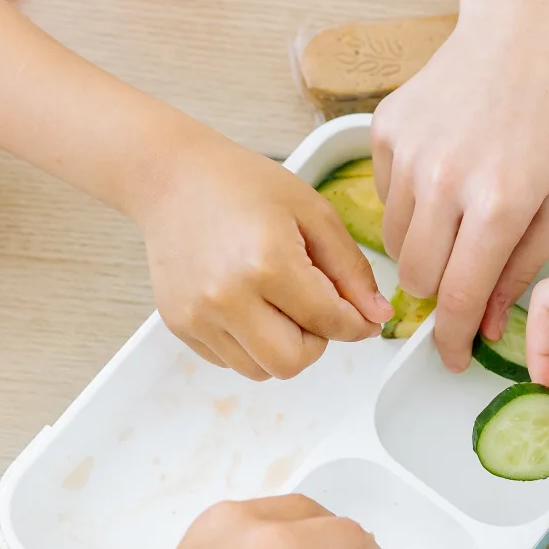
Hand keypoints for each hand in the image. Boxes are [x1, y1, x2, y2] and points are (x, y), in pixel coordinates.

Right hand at [133, 141, 388, 380]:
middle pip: (292, 363)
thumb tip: (377, 315)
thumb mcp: (312, 212)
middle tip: (312, 308)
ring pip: (260, 371)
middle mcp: (228, 297)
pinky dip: (248, 344)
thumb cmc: (241, 185)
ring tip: (276, 302)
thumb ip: (350, 268)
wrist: (172, 178)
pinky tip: (246, 302)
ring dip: (280, 347)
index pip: (329, 323)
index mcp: (268, 263)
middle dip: (315, 342)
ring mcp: (198, 315)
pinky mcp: (180, 324)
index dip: (356, 324)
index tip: (361, 318)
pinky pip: (229, 361)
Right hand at [373, 0, 548, 371]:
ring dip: (422, 247)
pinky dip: (408, 201)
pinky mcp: (385, 130)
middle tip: (460, 278)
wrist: (524, 30)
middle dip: (436, 293)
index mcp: (499, 202)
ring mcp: (408, 152)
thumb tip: (484, 322)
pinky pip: (383, 195)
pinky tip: (443, 172)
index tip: (448, 358)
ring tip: (458, 216)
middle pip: (416, 277)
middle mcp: (445, 180)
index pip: (457, 297)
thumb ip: (523, 266)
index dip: (450, 340)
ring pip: (394, 241)